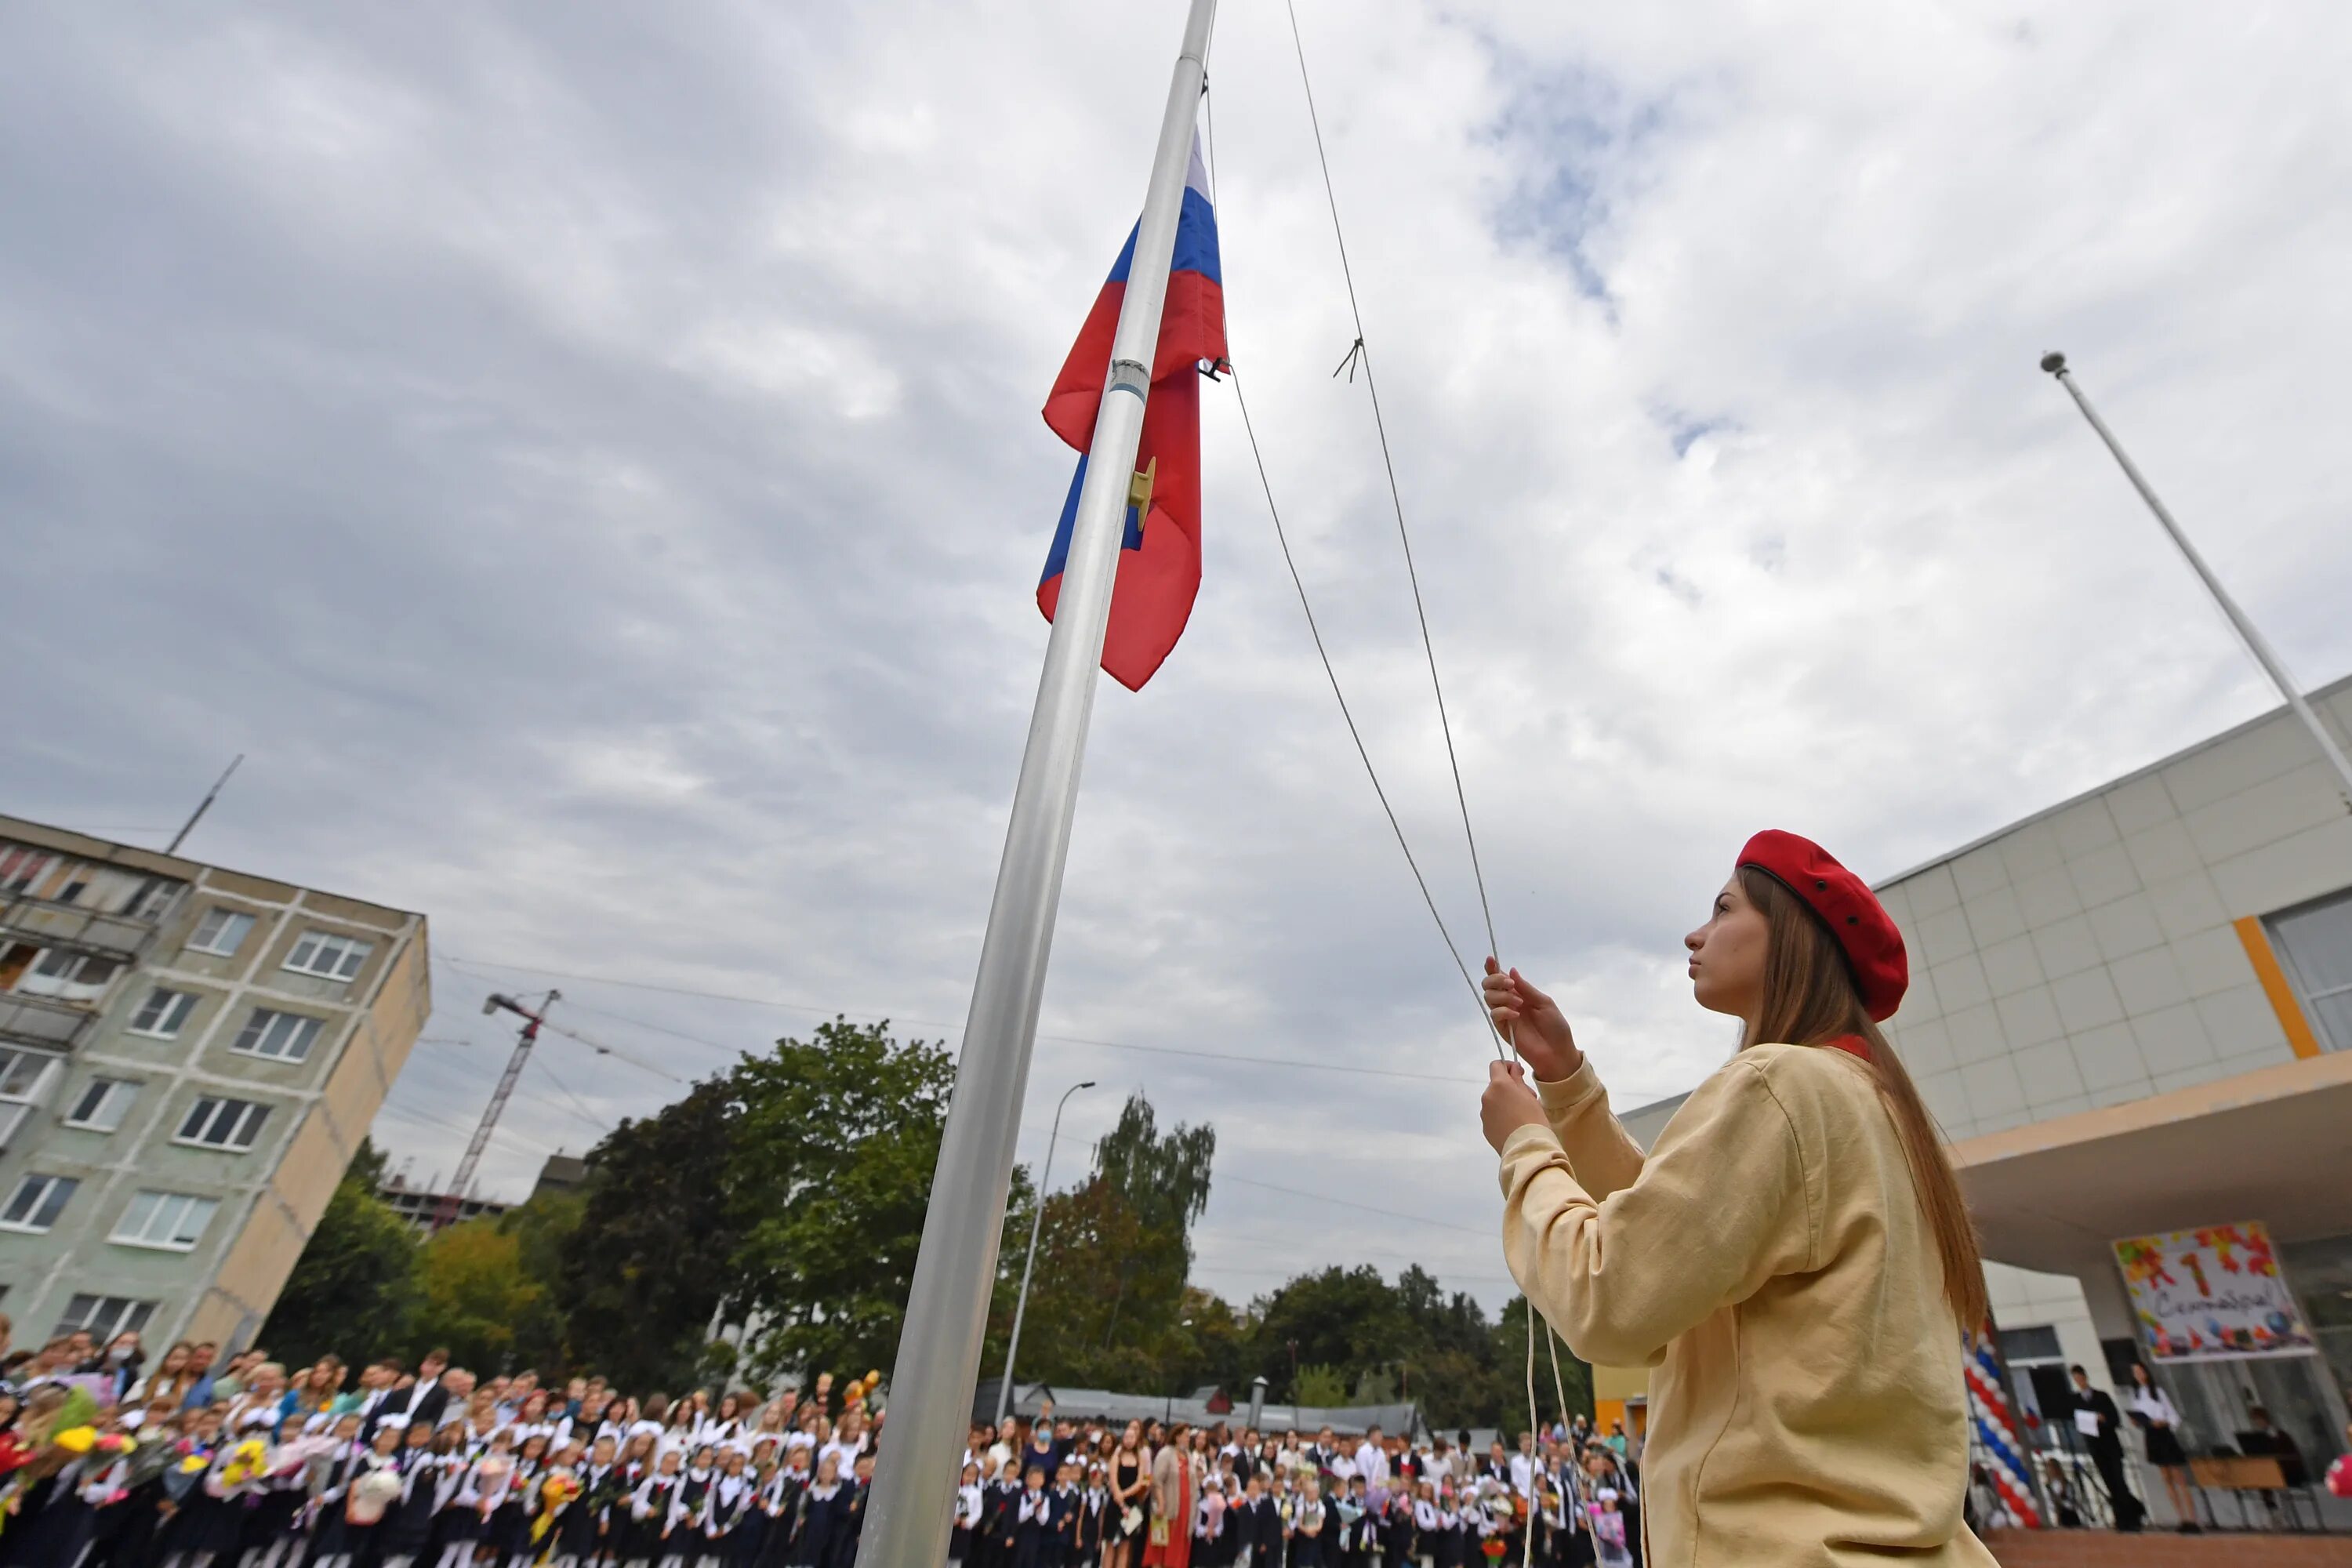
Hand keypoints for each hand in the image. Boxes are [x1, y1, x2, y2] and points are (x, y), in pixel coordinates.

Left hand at [1481, 1061, 1545, 1152]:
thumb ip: (1517, 1079)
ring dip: (1505, 1102)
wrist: (1527, 1149)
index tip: (1519, 1074)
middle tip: (1528, 1099)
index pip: (1496, 1065)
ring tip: (1522, 1115)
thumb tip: (1513, 1069)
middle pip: (1497, 1085)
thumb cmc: (1533, 1119)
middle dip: (1510, 1088)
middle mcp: (1487, 1097)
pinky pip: (1493, 1116)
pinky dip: (1501, 1116)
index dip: (1508, 1067)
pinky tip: (1514, 1126)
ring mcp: (1484, 1113)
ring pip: (1494, 1101)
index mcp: (1498, 1085)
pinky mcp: (1485, 1128)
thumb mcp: (1529, 1096)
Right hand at [1483, 959, 1580, 1080]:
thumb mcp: (1544, 1002)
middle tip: (1510, 985)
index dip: (1493, 968)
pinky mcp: (1502, 1028)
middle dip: (1495, 980)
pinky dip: (1503, 1011)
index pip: (1502, 978)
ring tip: (1518, 1003)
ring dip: (1501, 995)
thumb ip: (1526, 988)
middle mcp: (1509, 1001)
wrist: (1557, 1052)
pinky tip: (1515, 1014)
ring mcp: (1504, 1015)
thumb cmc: (1555, 1027)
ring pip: (1489, 998)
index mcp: (1520, 993)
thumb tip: (1511, 971)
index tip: (1490, 960)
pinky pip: (1494, 1014)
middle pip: (1489, 985)